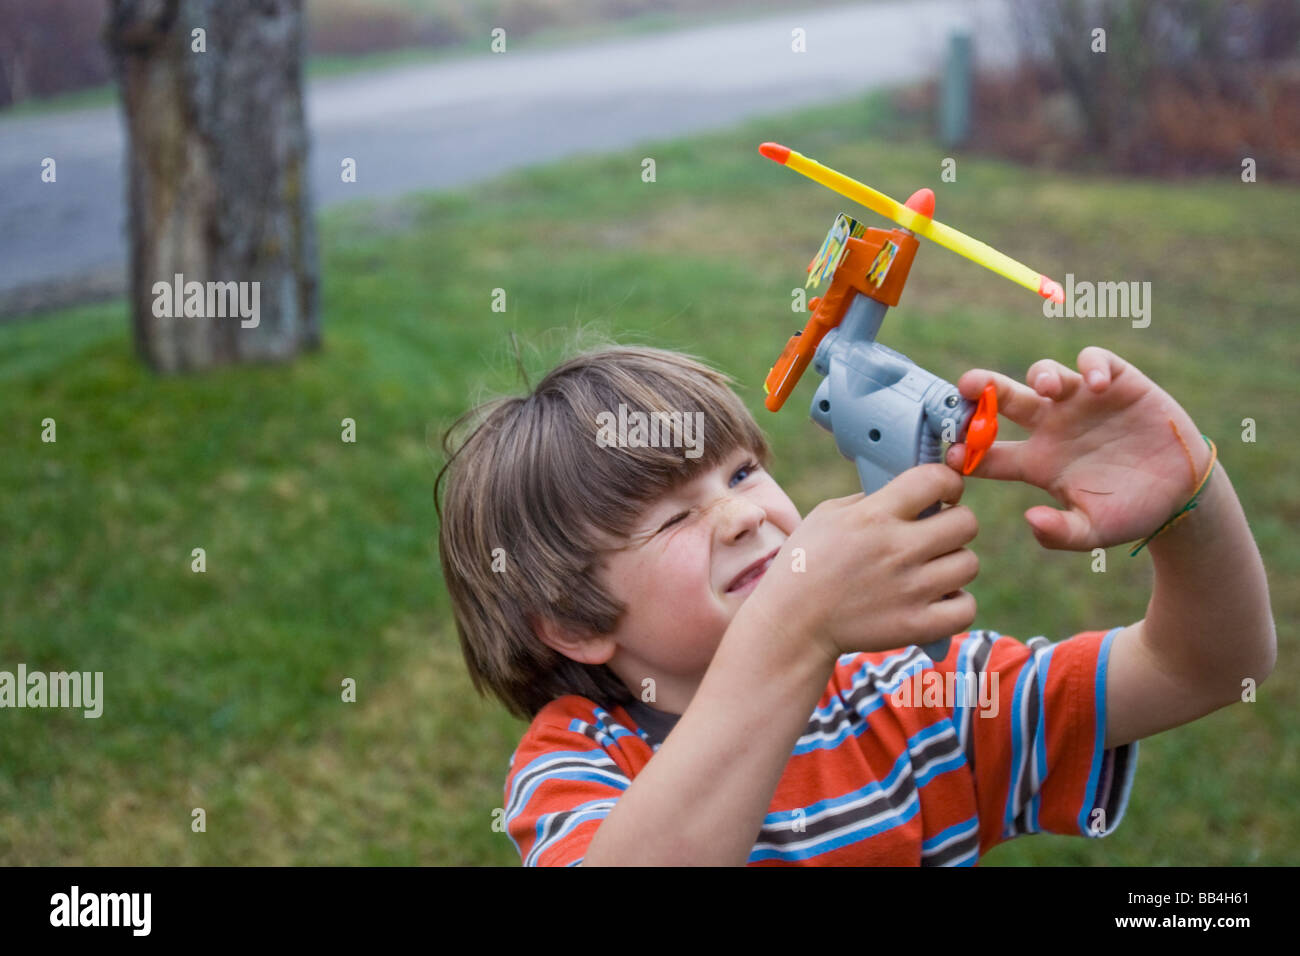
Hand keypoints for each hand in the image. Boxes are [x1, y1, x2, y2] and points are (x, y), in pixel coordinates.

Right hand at [749, 464, 978, 660]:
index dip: (948, 482)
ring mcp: (911, 589)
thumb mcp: (827, 515)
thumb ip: (870, 499)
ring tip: (930, 570)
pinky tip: (936, 600)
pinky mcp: (917, 625)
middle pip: (966, 522)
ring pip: (969, 564)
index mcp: (874, 516)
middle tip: (936, 535)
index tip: (943, 493)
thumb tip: (910, 492)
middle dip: (955, 523)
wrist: (792, 624)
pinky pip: (966, 607)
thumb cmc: (804, 565)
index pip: (936, 479)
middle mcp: (897, 549)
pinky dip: (956, 604)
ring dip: (953, 564)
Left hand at [945, 347, 1211, 550]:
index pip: (989, 453)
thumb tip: (1031, 520)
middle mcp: (1051, 427)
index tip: (950, 456)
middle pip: (1006, 400)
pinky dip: (1093, 366)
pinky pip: (1095, 362)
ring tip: (1048, 388)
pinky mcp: (1117, 384)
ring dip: (1042, 375)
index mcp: (1037, 462)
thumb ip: (1062, 532)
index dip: (966, 452)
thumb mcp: (1094, 532)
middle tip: (968, 384)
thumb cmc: (1130, 513)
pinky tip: (1099, 386)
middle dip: (983, 388)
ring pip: (1046, 374)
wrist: (1181, 493)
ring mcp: (1081, 403)